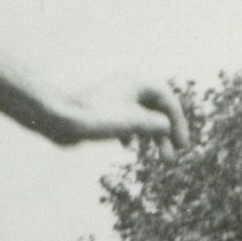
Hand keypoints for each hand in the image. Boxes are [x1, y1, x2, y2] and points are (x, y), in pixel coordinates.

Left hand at [56, 78, 189, 153]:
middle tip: (171, 158)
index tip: (182, 145)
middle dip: (166, 134)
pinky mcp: (102, 111)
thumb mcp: (136, 122)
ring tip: (157, 158)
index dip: (179, 124)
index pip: (168, 101)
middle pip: (156, 110)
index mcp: (139, 82)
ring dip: (151, 137)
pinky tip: (128, 146)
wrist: (59, 119)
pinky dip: (132, 134)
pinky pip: (125, 121)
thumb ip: (158, 124)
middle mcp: (128, 87)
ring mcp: (115, 99)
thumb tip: (166, 127)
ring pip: (141, 118)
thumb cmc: (98, 117)